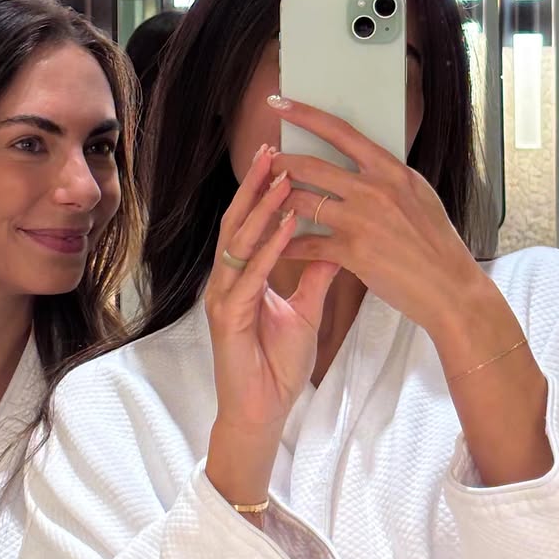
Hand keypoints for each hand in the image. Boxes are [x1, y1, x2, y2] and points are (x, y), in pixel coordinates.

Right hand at [204, 144, 338, 509]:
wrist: (263, 410)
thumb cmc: (278, 364)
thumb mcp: (307, 310)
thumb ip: (316, 274)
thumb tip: (335, 242)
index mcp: (243, 276)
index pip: (251, 223)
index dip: (265, 191)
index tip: (284, 158)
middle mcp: (228, 280)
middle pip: (238, 221)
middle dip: (256, 184)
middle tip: (273, 148)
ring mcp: (223, 297)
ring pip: (239, 240)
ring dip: (261, 207)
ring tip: (281, 175)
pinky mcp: (227, 317)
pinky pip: (249, 274)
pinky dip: (269, 246)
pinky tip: (287, 224)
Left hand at [270, 97, 551, 485]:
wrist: (450, 287)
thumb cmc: (437, 244)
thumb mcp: (420, 196)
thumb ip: (390, 178)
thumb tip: (367, 162)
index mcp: (392, 170)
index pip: (341, 132)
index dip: (306, 115)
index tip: (280, 103)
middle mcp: (375, 189)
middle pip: (312, 166)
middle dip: (279, 162)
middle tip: (262, 160)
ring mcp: (362, 220)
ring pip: (303, 201)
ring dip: (277, 201)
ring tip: (262, 201)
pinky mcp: (353, 252)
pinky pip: (307, 243)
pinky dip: (287, 243)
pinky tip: (274, 244)